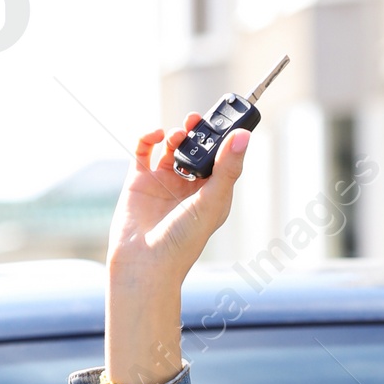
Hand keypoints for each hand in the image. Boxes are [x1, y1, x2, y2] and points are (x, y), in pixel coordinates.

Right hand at [104, 120, 249, 383]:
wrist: (144, 263)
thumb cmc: (182, 242)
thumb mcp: (212, 202)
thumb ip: (228, 168)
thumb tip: (244, 136)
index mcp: (211, 194)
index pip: (221, 158)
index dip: (223, 139)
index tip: (224, 121)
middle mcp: (187, 187)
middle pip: (195, 148)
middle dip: (197, 132)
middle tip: (197, 120)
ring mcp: (163, 183)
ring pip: (171, 146)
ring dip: (175, 134)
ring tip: (177, 135)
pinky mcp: (139, 181)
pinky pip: (144, 151)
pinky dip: (148, 138)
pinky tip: (155, 135)